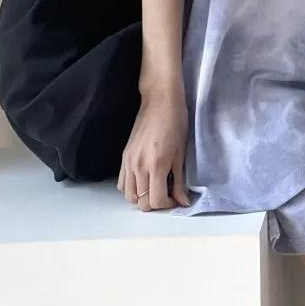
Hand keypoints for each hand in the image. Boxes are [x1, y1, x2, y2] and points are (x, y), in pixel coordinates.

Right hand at [117, 84, 191, 210]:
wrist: (160, 100)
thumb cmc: (176, 121)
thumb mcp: (181, 152)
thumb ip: (179, 180)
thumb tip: (182, 201)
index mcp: (156, 165)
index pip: (155, 201)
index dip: (167, 205)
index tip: (176, 199)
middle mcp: (138, 167)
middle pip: (141, 202)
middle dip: (155, 203)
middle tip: (167, 194)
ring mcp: (128, 162)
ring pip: (129, 196)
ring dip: (142, 197)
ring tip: (156, 187)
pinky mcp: (123, 157)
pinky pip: (122, 183)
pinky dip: (132, 188)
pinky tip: (145, 179)